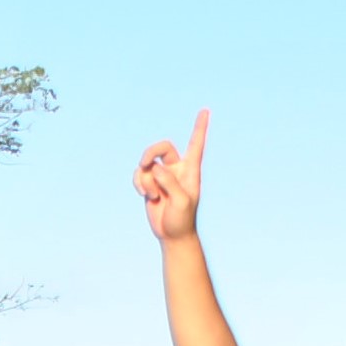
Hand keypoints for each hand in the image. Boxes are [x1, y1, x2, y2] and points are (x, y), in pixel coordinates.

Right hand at [134, 109, 207, 242]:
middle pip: (162, 147)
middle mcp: (176, 168)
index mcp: (191, 169)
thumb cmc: (183, 218)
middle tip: (145, 163)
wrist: (172, 234)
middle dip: (150, 152)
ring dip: (145, 181)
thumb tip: (155, 168)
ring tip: (153, 195)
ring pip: (147, 165)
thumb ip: (170, 182)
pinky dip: (139, 184)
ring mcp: (162, 175)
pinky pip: (139, 175)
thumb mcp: (181, 201)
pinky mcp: (150, 184)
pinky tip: (146, 196)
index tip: (205, 110)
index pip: (196, 144)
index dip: (200, 127)